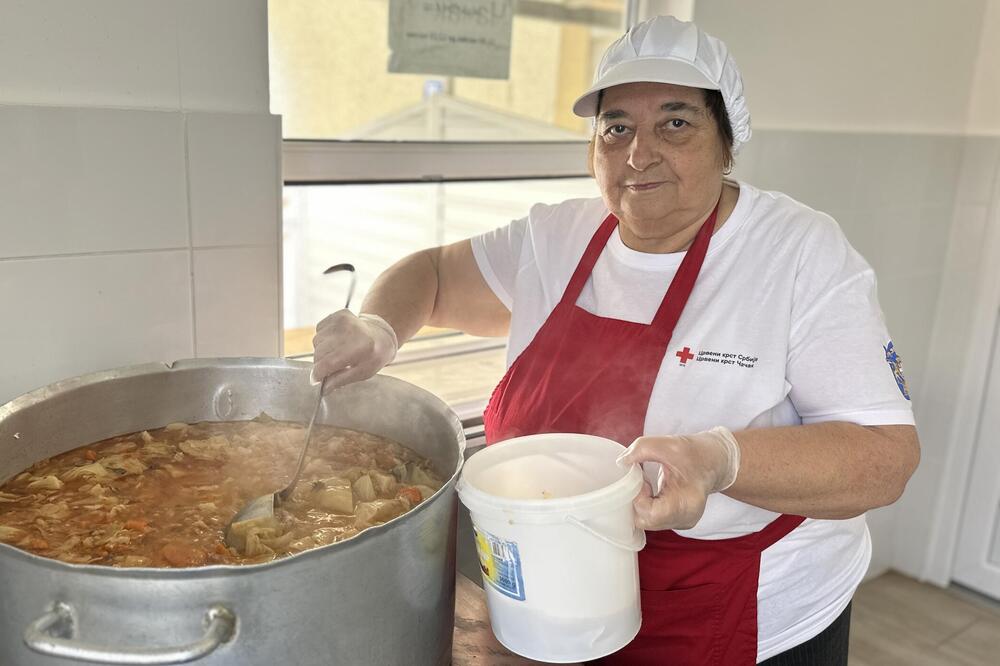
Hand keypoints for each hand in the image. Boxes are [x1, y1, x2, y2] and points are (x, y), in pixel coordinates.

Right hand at [311, 310, 397, 393]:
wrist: (381, 334)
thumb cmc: (372, 356)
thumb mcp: (363, 373)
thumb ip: (342, 380)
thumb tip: (323, 389)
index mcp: (360, 347)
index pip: (329, 363)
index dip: (318, 374)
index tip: (315, 381)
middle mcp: (350, 331)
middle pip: (319, 353)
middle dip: (321, 364)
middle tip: (331, 367)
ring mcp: (343, 320)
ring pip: (316, 342)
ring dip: (322, 351)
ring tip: (336, 353)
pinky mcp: (338, 314)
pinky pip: (318, 331)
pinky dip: (323, 339)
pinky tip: (336, 342)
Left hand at [617, 427, 740, 530]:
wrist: (714, 460)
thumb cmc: (695, 453)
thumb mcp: (668, 444)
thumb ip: (642, 449)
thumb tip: (621, 462)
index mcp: (687, 504)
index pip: (651, 514)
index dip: (638, 497)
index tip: (642, 479)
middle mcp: (685, 519)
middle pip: (646, 521)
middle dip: (636, 500)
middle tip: (642, 481)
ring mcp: (681, 522)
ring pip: (646, 521)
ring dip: (640, 502)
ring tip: (648, 484)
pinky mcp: (676, 520)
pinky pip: (652, 519)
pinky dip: (646, 505)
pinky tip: (652, 490)